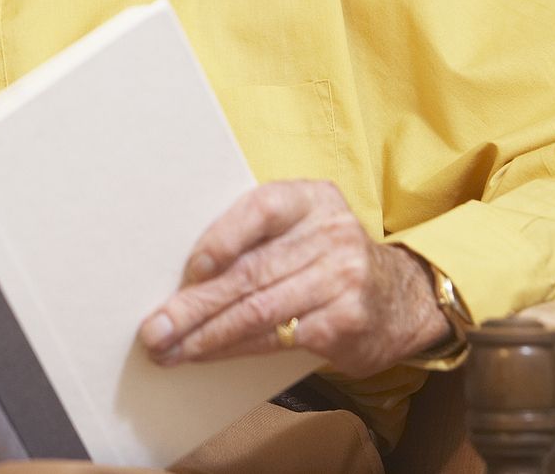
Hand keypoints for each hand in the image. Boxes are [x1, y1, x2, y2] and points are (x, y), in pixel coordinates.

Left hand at [137, 180, 447, 377]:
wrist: (400, 299)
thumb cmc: (326, 260)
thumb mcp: (301, 229)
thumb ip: (256, 237)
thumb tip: (183, 275)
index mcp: (311, 198)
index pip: (260, 208)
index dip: (221, 238)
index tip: (189, 271)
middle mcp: (331, 233)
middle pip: (251, 271)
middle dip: (195, 304)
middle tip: (155, 328)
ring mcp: (343, 277)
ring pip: (259, 310)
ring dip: (206, 334)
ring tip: (169, 349)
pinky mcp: (346, 321)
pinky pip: (278, 337)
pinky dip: (235, 349)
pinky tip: (207, 355)